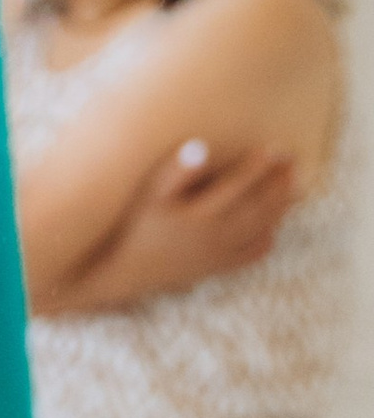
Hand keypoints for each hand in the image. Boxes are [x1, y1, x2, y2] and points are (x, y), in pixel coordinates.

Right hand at [112, 138, 298, 293]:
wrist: (124, 271)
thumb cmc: (135, 227)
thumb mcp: (148, 195)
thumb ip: (174, 170)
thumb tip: (200, 146)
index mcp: (199, 215)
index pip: (237, 185)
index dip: (258, 166)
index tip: (275, 147)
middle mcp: (215, 236)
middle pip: (258, 207)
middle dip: (279, 183)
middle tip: (293, 162)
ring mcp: (219, 254)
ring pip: (260, 228)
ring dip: (281, 206)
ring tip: (294, 185)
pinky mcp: (217, 267)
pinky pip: (251, 254)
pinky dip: (267, 238)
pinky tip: (274, 225)